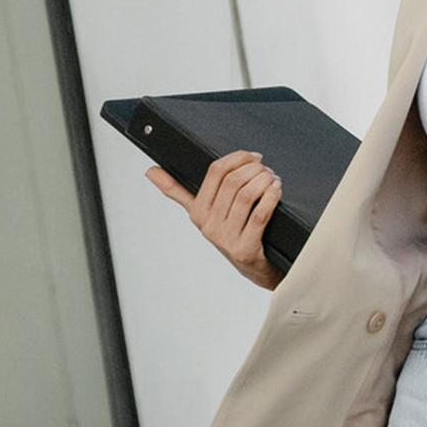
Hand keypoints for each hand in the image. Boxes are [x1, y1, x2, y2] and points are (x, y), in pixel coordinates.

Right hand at [146, 150, 285, 289]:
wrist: (253, 269)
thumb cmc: (230, 235)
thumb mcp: (202, 214)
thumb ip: (177, 192)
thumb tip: (150, 171)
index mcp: (197, 212)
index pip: (215, 172)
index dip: (237, 158)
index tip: (253, 157)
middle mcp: (208, 225)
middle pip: (232, 182)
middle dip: (254, 169)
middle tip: (266, 169)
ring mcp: (226, 238)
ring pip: (246, 195)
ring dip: (264, 181)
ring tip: (272, 178)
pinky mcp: (245, 248)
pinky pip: (259, 215)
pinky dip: (271, 198)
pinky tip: (276, 190)